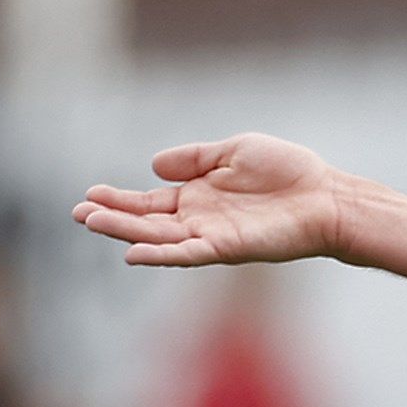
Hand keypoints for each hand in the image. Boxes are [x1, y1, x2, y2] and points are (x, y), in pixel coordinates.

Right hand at [74, 135, 353, 268]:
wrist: (328, 196)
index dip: (120, 199)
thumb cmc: (289, 173)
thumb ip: (195, 158)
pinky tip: (134, 253)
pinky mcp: (230, 248)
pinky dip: (161, 254)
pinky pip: (189, 254)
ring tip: (92, 222)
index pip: (150, 201)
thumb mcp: (233, 151)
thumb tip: (154, 166)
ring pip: (160, 238)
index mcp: (199, 196)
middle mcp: (201, 220)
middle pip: (147, 222)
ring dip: (125, 232)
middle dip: (112, 218)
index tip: (90, 193)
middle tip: (78, 212)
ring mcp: (213, 236)